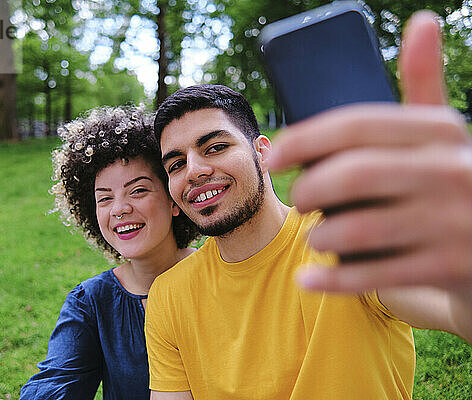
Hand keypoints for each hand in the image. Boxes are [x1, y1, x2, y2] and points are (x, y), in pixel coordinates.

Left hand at [268, 11, 471, 292]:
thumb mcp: (443, 136)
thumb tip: (423, 21)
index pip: (356, 124)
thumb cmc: (452, 182)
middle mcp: (452, 172)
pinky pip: (371, 275)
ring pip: (355, 229)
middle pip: (349, 175)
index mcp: (442, 132)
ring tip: (317, 235)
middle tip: (298, 200)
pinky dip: (331, 279)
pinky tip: (308, 279)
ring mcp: (453, 223)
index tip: (275, 154)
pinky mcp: (448, 268)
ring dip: (320, 236)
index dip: (304, 139)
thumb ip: (423, 86)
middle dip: (308, 190)